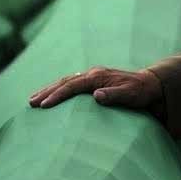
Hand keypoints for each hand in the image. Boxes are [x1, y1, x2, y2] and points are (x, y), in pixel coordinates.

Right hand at [28, 66, 162, 111]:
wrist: (150, 85)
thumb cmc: (140, 92)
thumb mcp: (131, 95)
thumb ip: (115, 95)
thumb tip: (97, 95)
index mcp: (99, 76)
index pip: (73, 85)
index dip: (58, 95)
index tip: (44, 105)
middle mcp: (93, 74)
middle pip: (64, 81)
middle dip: (46, 91)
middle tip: (30, 103)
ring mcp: (92, 77)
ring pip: (65, 82)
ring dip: (49, 90)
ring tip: (33, 100)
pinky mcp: (93, 82)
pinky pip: (71, 85)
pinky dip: (58, 90)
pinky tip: (50, 97)